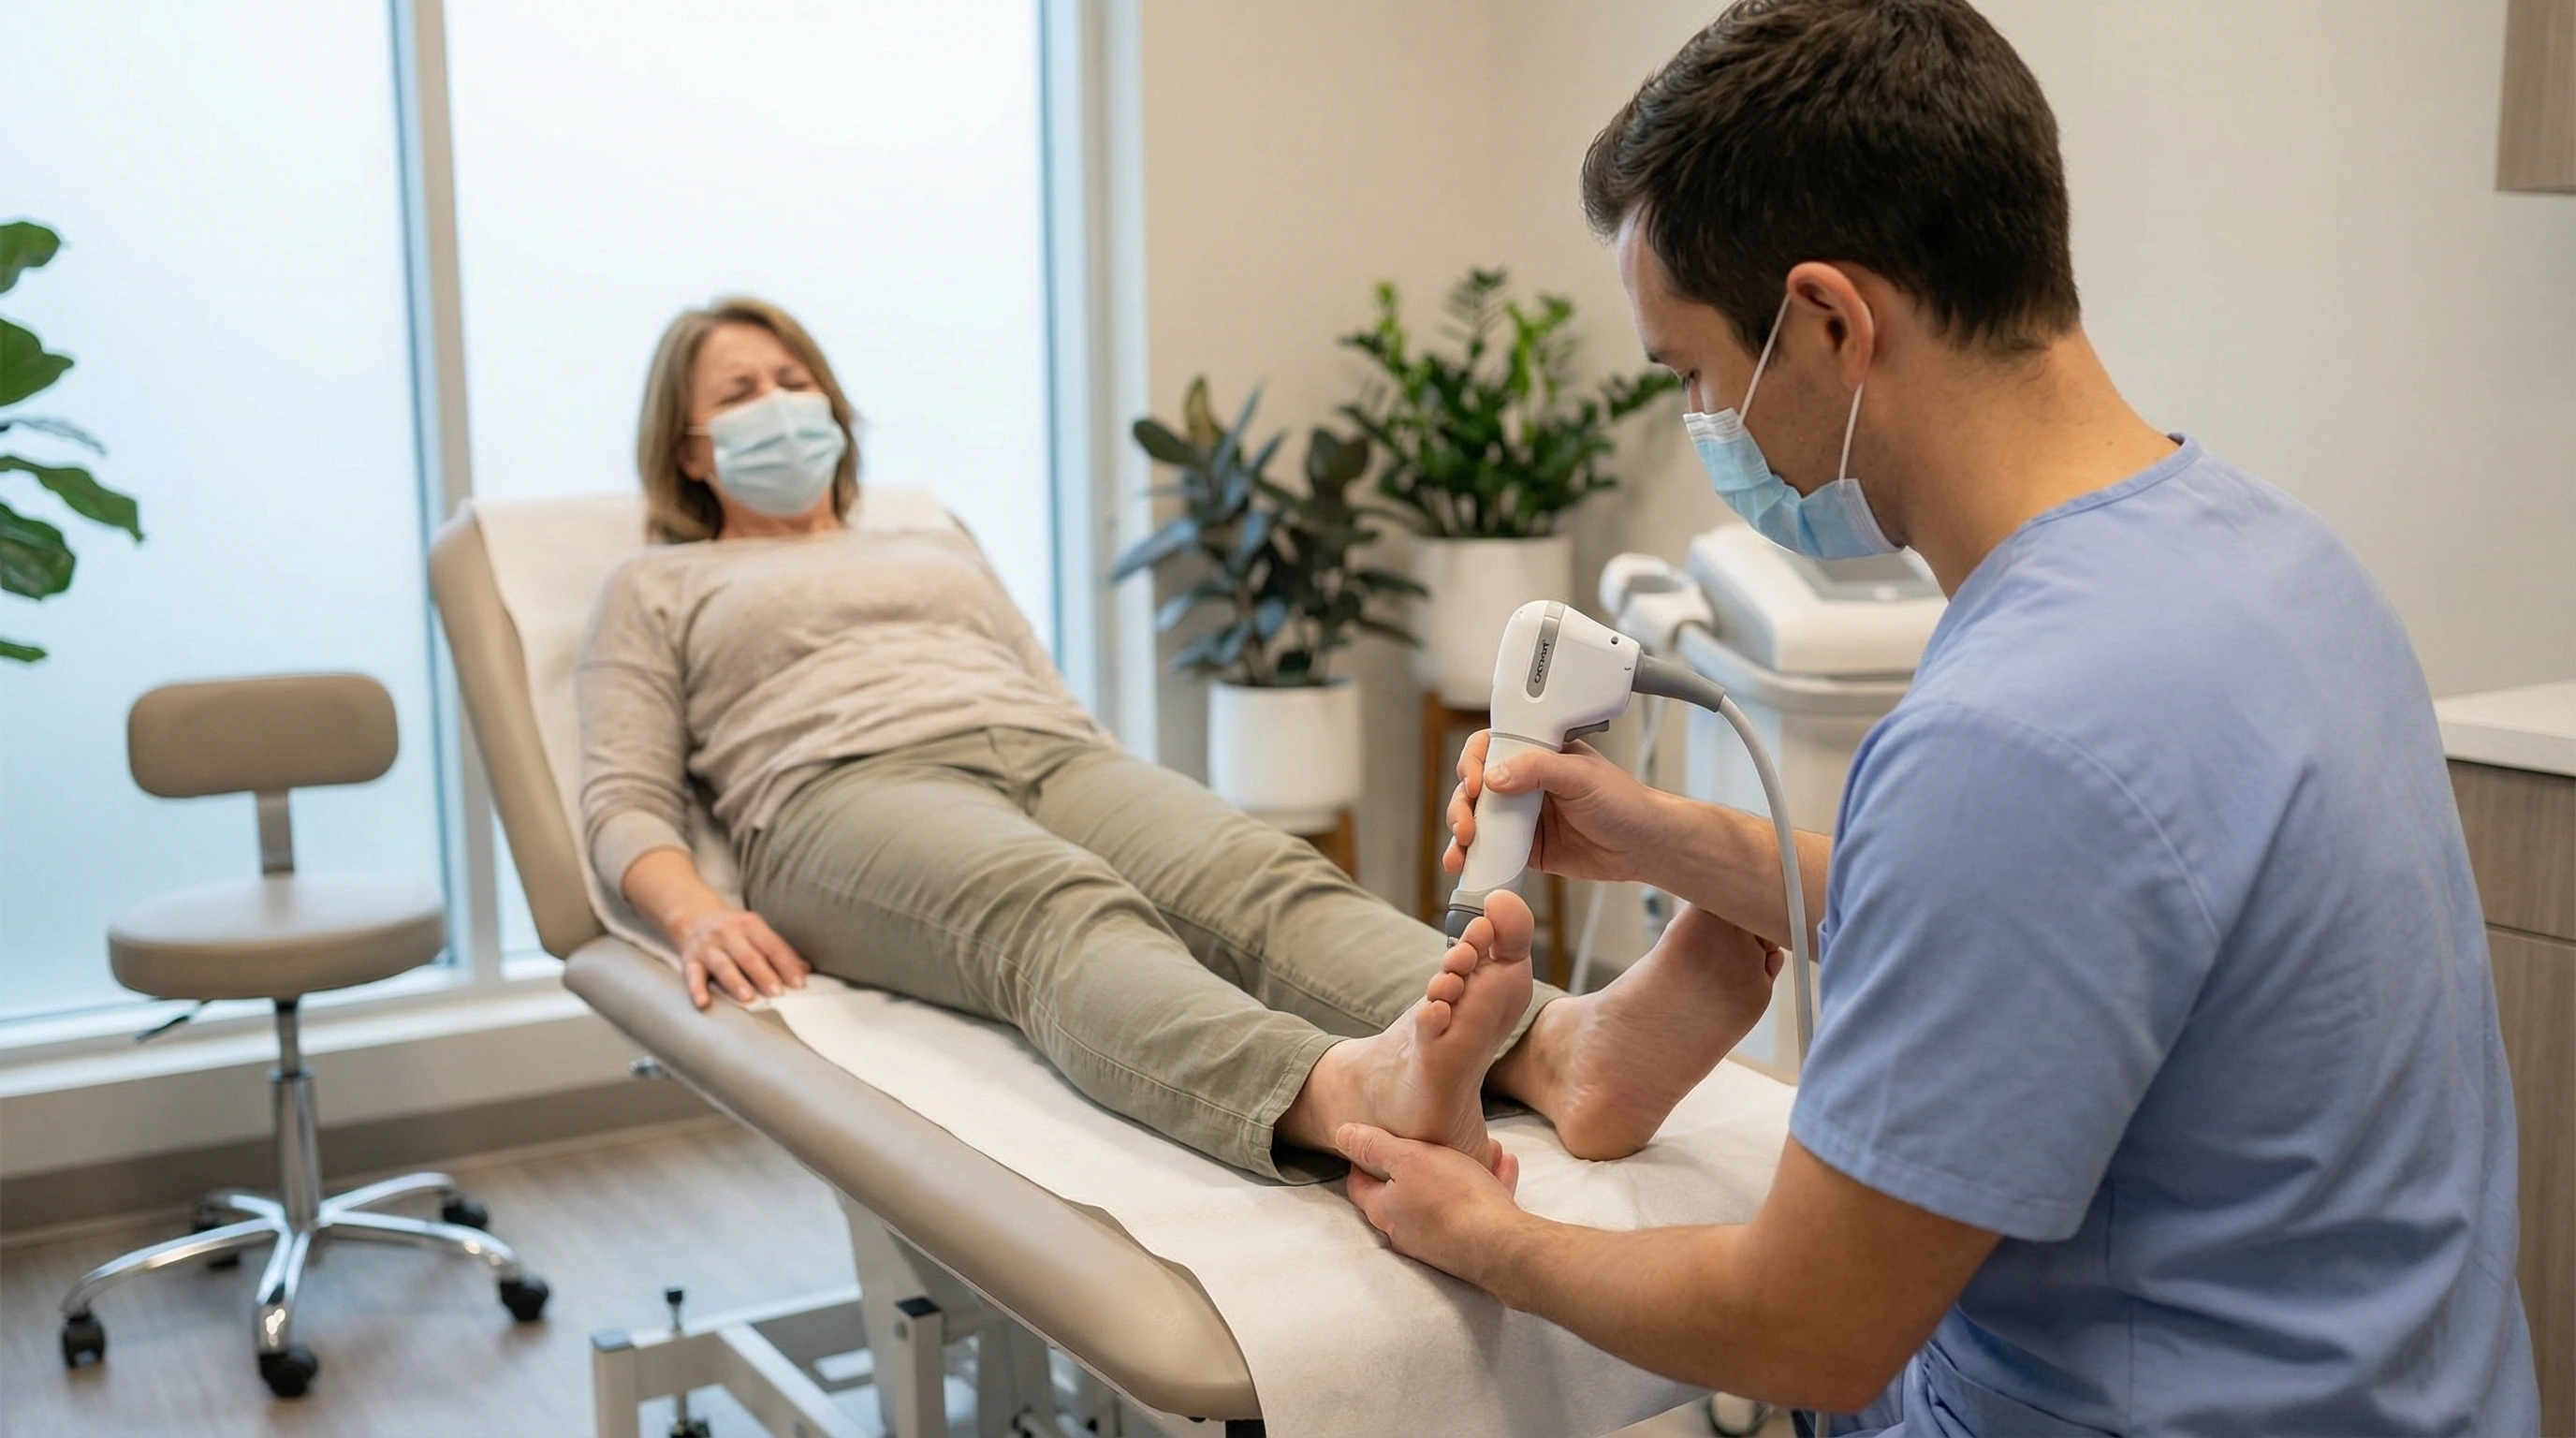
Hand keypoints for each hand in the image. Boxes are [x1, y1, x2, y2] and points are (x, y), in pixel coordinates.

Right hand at [672, 907, 809, 1008]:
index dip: (786, 965)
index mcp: (750, 925)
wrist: (692, 914)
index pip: (772, 946)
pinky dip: (696, 989)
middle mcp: (728, 933)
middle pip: (749, 956)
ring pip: (723, 965)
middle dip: (764, 975)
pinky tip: (703, 1003)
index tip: (798, 984)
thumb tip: (805, 970)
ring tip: (748, 998)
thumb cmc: (732, 930)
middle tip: (777, 993)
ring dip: (736, 982)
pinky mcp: (690, 959)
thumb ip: (778, 951)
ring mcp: (708, 946)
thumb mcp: (755, 932)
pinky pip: (692, 975)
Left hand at [1337, 1123, 1526, 1284]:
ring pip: (1446, 1197)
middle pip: (1405, 1190)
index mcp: (1384, 1210)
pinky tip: (1505, 1164)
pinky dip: (1487, 1186)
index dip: (1363, 1159)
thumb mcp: (1408, 1158)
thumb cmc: (1451, 1197)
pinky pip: (1474, 1209)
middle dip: (1423, 1160)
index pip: (1359, 1185)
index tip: (1376, 1140)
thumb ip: (1373, 1146)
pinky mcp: (1468, 1247)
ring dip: (1463, 1169)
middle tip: (1437, 1138)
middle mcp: (1405, 1231)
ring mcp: (1437, 1242)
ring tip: (1485, 1145)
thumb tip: (1342, 1135)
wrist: (1500, 1246)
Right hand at [1446, 730, 1671, 886]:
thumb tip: (1494, 777)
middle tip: (1467, 825)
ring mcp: (1523, 817)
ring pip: (1477, 819)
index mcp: (1537, 755)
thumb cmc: (1624, 802)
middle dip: (1462, 804)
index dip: (1474, 762)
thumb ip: (1539, 770)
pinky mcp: (1526, 848)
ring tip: (1462, 849)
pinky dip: (1474, 857)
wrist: (1644, 846)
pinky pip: (1492, 850)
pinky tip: (1464, 864)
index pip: (1491, 747)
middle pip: (1475, 786)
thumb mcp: (1582, 776)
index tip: (1476, 782)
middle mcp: (1525, 783)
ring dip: (1461, 832)